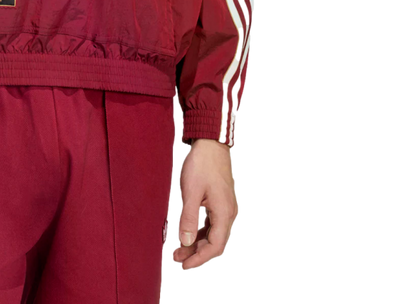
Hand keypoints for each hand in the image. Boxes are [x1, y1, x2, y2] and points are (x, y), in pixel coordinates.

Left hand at [171, 137, 240, 272]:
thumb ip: (188, 218)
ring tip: (177, 249)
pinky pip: (212, 223)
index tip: (184, 266)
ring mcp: (227, 207)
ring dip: (197, 243)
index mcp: (224, 213)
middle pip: (216, 244)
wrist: (212, 140)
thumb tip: (185, 243)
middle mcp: (229, 213)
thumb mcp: (191, 190)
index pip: (215, 247)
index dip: (199, 259)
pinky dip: (199, 231)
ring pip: (213, 234)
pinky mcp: (221, 201)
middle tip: (177, 260)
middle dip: (197, 254)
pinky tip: (185, 232)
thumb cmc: (202, 163)